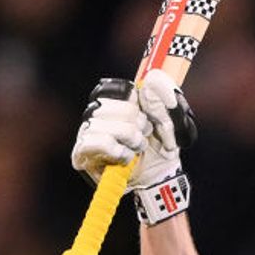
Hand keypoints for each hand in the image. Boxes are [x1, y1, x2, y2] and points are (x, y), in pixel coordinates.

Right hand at [71, 71, 196, 223]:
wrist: (159, 176)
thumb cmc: (162, 145)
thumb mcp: (173, 118)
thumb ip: (166, 95)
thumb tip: (152, 78)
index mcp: (113, 99)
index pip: (115, 88)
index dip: (135, 103)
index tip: (147, 116)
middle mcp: (94, 112)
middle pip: (110, 106)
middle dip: (137, 124)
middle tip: (143, 136)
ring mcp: (85, 132)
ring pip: (107, 125)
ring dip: (131, 140)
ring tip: (136, 148)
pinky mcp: (80, 153)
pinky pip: (101, 142)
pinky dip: (120, 151)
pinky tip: (126, 158)